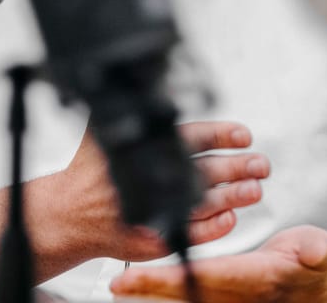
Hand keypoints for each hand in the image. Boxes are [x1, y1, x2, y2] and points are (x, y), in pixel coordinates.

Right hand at [50, 120, 269, 261]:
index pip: (191, 136)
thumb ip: (137, 115)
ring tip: (254, 191)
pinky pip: (190, 233)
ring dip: (232, 196)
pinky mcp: (152, 238)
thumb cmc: (91, 172)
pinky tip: (229, 218)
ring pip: (201, 202)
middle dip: (237, 167)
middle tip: (260, 164)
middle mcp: (150, 179)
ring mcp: (152, 211)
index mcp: (143, 149)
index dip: (222, 134)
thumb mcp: (103, 132)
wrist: (66, 215)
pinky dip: (213, 227)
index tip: (244, 135)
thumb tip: (166, 87)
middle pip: (204, 170)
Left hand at [109, 225, 326, 302]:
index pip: (207, 278)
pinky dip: (168, 289)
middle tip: (118, 282)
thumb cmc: (317, 265)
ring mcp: (231, 298)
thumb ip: (316, 251)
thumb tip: (313, 251)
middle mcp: (239, 294)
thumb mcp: (322, 253)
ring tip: (122, 284)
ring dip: (155, 291)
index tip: (140, 276)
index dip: (172, 278)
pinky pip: (193, 292)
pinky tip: (144, 284)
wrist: (320, 286)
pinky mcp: (226, 294)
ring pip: (186, 295)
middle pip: (187, 291)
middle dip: (152, 288)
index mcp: (257, 278)